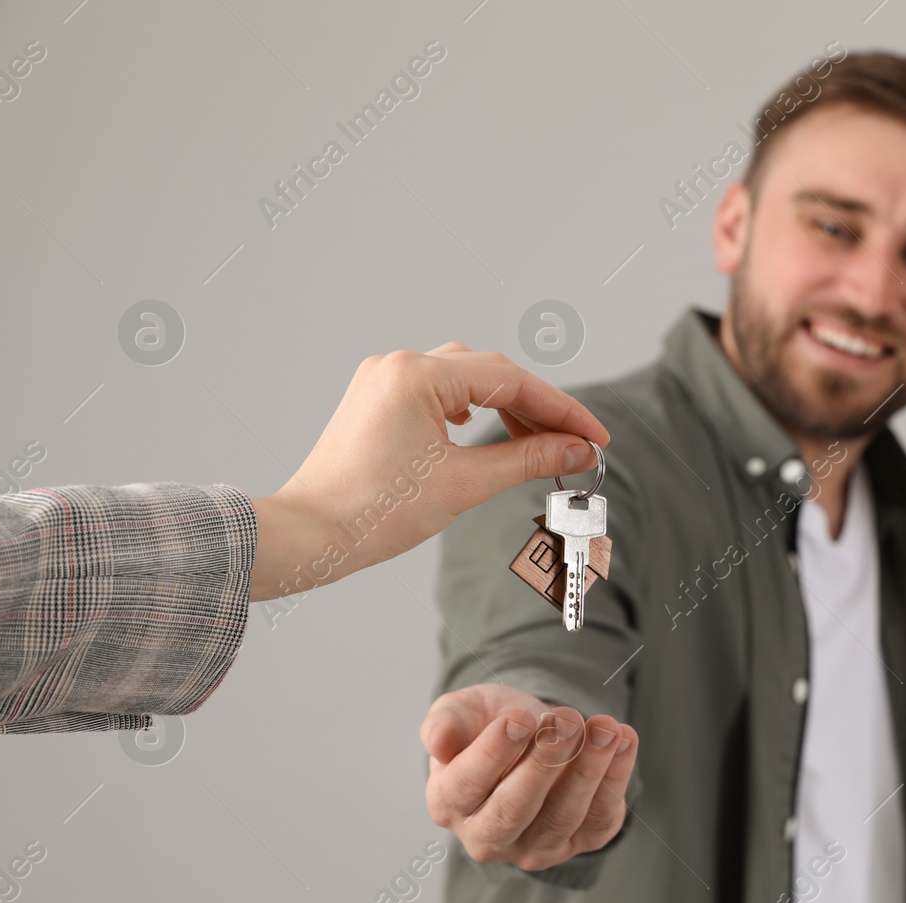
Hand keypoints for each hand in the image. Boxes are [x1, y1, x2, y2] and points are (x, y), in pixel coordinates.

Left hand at [249, 342, 609, 600]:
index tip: (594, 436)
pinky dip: (471, 407)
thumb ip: (528, 459)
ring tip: (538, 442)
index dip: (561, 410)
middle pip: (490, 373)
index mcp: (418, 376)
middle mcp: (399, 366)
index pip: (511, 381)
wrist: (310, 534)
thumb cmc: (372, 512)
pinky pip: (437, 389)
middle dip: (537, 408)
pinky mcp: (376, 399)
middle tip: (575, 444)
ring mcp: (384, 379)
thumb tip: (575, 450)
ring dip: (505, 406)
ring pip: (464, 377)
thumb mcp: (465, 484)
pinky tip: (483, 429)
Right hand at [420, 684, 638, 870]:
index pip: (468, 786)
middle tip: (566, 722)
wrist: (533, 734)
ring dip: (588, 769)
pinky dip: (616, 777)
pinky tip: (623, 738)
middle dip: (544, 764)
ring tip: (604, 727)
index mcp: (448, 804)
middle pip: (514, 810)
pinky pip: (601, 817)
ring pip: (563, 816)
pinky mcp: (581, 841)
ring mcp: (536, 846)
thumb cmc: (488, 724)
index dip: (494, 753)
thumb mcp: (461, 711)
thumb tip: (437, 741)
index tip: (520, 719)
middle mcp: (487, 837)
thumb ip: (445, 722)